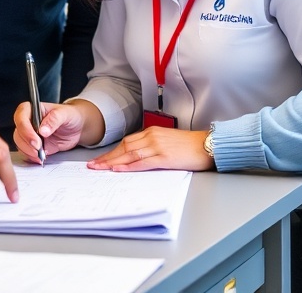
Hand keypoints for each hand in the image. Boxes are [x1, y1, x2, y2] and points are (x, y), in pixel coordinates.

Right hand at [12, 101, 88, 162]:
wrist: (77, 128)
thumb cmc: (70, 115)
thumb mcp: (65, 114)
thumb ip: (54, 119)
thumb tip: (43, 130)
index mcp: (33, 109)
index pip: (21, 116)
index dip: (25, 128)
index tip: (36, 139)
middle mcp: (28, 121)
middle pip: (18, 132)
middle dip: (27, 143)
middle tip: (39, 149)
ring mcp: (30, 134)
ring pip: (20, 143)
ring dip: (29, 151)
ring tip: (41, 154)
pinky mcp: (33, 146)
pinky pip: (26, 152)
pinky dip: (32, 157)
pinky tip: (40, 158)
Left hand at [87, 127, 213, 171]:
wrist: (208, 145)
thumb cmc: (190, 145)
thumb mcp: (168, 141)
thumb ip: (153, 146)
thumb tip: (138, 157)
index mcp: (152, 132)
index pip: (126, 142)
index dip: (112, 151)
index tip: (101, 159)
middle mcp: (152, 137)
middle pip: (124, 147)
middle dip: (107, 157)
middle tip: (93, 165)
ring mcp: (158, 146)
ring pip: (129, 154)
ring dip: (113, 162)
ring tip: (100, 168)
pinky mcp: (165, 157)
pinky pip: (142, 162)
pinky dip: (128, 166)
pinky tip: (119, 169)